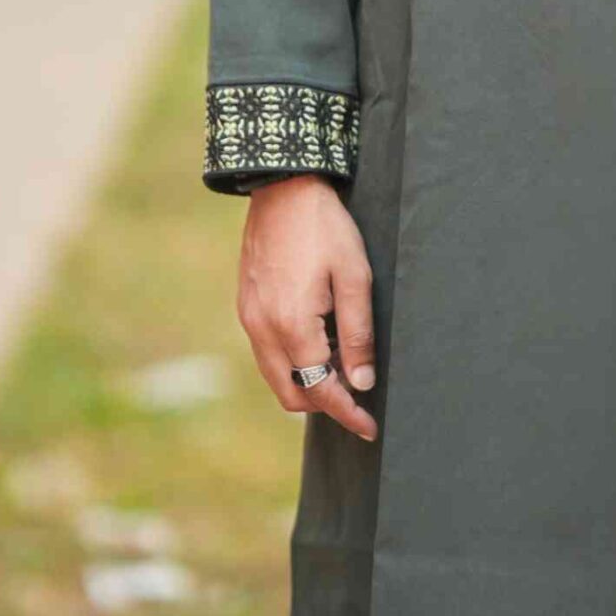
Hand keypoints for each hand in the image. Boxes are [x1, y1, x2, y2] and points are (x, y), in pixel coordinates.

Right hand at [237, 176, 377, 440]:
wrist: (282, 187)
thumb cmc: (324, 227)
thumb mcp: (354, 276)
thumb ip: (358, 333)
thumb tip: (361, 382)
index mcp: (291, 325)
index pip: (320, 389)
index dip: (347, 413)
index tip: (369, 428)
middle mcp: (262, 329)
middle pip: (291, 395)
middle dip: (326, 403)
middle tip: (359, 395)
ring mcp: (249, 318)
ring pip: (276, 378)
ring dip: (307, 384)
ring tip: (343, 368)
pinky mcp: (246, 306)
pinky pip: (267, 354)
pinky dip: (292, 363)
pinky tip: (320, 344)